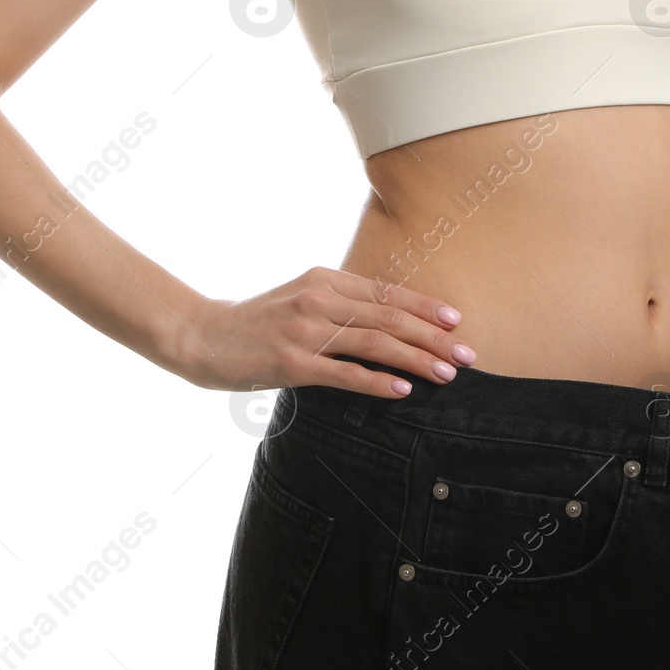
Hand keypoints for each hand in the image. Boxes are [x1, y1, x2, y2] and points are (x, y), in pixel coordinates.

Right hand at [183, 266, 474, 397]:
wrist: (201, 336)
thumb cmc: (257, 322)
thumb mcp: (301, 298)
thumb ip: (340, 303)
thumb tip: (391, 320)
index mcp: (324, 279)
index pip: (387, 292)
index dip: (426, 307)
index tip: (457, 321)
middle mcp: (318, 300)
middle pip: (389, 318)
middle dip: (434, 338)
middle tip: (467, 355)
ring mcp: (305, 331)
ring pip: (375, 343)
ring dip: (417, 360)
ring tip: (447, 374)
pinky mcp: (291, 363)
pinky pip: (344, 374)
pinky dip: (377, 382)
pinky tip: (403, 390)